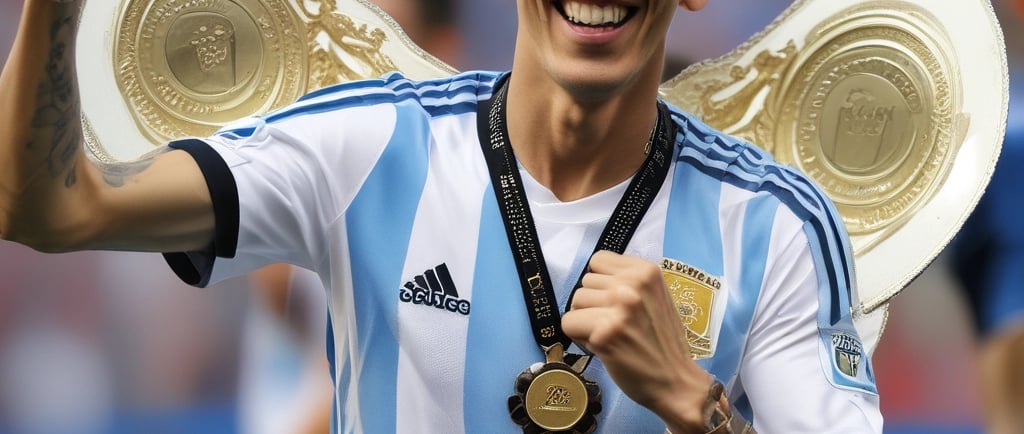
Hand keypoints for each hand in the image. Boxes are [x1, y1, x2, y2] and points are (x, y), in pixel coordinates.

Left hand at [562, 250, 711, 431]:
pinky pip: (569, 324)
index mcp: (646, 271)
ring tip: (610, 335)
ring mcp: (618, 307)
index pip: (598, 260)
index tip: (615, 301)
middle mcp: (632, 284)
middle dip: (594, 304)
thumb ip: (629, 283)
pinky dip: (579, 337)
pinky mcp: (603, 332)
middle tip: (616, 325)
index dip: (602, 283)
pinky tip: (602, 346)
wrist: (675, 380)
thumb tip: (592, 279)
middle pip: (585, 282)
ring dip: (586, 320)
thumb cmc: (663, 342)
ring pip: (575, 301)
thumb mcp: (655, 297)